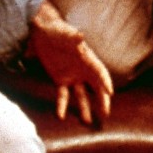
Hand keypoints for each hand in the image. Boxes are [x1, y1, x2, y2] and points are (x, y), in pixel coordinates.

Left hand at [28, 2, 112, 125]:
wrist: (42, 32)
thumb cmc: (56, 30)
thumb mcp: (64, 33)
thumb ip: (72, 37)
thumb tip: (81, 35)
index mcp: (87, 58)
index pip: (100, 71)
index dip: (105, 81)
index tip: (111, 93)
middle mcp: (83, 69)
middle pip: (96, 87)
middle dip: (101, 100)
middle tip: (105, 114)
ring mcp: (73, 76)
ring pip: (82, 95)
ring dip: (84, 108)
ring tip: (87, 121)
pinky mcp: (60, 80)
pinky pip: (63, 95)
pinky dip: (62, 105)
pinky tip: (61, 116)